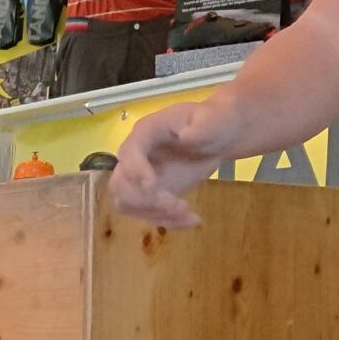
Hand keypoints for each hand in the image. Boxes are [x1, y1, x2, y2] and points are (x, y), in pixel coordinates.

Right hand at [109, 100, 238, 228]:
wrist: (219, 136)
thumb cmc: (213, 122)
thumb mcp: (212, 118)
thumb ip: (203, 125)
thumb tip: (187, 136)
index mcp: (145, 133)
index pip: (128, 153)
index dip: (135, 171)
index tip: (152, 186)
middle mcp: (136, 157)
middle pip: (119, 184)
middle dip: (144, 199)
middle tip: (176, 205)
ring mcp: (141, 178)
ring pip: (129, 204)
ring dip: (154, 213)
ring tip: (186, 213)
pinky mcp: (152, 195)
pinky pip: (149, 214)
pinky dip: (168, 221)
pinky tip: (192, 219)